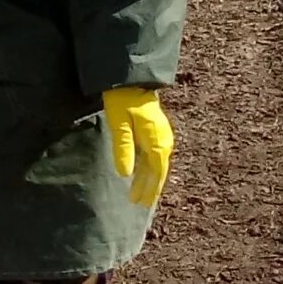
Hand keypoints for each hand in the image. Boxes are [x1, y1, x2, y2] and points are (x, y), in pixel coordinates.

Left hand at [102, 87, 174, 209]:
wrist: (131, 79)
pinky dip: (149, 168)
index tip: (140, 203)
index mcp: (157, 141)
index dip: (148, 189)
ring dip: (149, 180)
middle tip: (139, 204)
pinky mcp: (156, 131)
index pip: (155, 172)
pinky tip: (141, 174)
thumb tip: (126, 175)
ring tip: (141, 194)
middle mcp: (163, 140)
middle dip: (149, 188)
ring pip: (157, 164)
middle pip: (158, 171)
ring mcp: (161, 135)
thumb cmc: (122, 100)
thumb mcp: (119, 124)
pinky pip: (155, 156)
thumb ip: (123, 148)